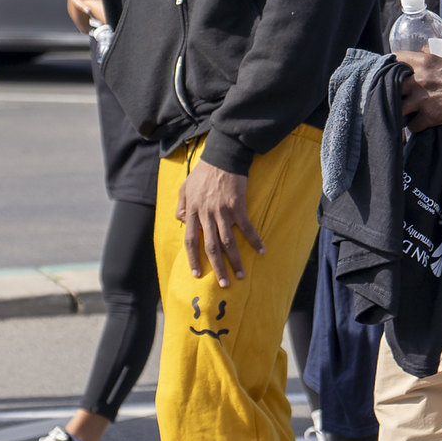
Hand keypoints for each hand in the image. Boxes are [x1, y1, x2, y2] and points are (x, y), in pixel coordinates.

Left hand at [177, 157, 263, 287]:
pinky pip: (247, 227)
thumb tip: (180, 220)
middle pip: (211, 246)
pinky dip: (254, 240)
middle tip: (223, 283)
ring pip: (228, 241)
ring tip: (240, 275)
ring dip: (235, 260)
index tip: (197, 273)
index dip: (194, 258)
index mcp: (193, 211)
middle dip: (217, 267)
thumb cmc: (204, 171)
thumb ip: (181, 204)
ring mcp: (222, 211)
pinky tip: (261, 251)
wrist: (223, 156)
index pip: (191, 240)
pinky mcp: (238, 206)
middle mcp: (206, 214)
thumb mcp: (185, 186)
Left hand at [400, 31, 441, 130]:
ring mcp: (423, 99)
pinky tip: (418, 124)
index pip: (397, 58)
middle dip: (394, 90)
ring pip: (399, 108)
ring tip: (405, 113)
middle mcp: (419, 80)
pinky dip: (415, 126)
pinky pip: (413, 126)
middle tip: (399, 93)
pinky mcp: (431, 116)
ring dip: (401, 110)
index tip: (396, 69)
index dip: (394, 64)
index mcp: (425, 62)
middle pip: (392, 85)